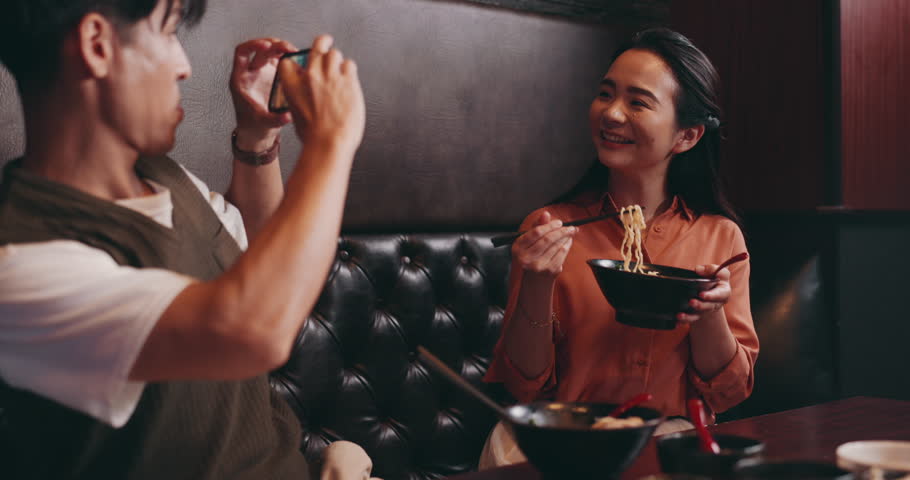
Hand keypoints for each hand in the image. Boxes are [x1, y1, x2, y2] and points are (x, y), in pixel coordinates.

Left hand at [229, 38, 296, 150]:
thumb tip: (287, 116)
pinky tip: (296, 59)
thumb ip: (275, 119)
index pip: (242, 53)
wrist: (257, 131)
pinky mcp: (272, 76)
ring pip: (270, 52)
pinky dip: (287, 57)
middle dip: (274, 45)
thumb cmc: (253, 125)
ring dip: (281, 48)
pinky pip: (279, 60)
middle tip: (288, 48)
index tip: (266, 45)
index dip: (253, 45)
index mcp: (240, 79)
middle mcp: (250, 73)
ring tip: (294, 51)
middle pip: (260, 50)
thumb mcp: (264, 123)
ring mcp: (262, 73)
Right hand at [278, 35, 364, 153]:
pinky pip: (349, 65)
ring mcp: (330, 75)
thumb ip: (301, 97)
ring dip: (337, 60)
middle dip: (322, 44)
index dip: (295, 60)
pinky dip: (349, 70)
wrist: (329, 142)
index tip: (301, 60)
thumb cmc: (313, 135)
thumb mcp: (296, 114)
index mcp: (292, 84)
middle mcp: (310, 75)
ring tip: (339, 67)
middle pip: (316, 48)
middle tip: (326, 43)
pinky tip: (349, 78)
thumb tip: (311, 93)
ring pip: (334, 54)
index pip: (288, 61)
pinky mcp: (348, 80)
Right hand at [512, 211, 576, 278]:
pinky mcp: (549, 270)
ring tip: (570, 233)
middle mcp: (526, 258)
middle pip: (548, 239)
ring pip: (557, 246)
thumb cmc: (531, 256)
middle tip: (570, 227)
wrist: (534, 279)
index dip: (549, 225)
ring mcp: (538, 266)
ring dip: (566, 237)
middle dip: (561, 231)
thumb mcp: (528, 241)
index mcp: (518, 248)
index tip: (558, 222)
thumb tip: (546, 214)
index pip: (536, 232)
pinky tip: (568, 242)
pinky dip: (567, 246)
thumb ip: (537, 226)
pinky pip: (562, 254)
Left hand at [677, 264, 731, 323]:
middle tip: (691, 302)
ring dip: (689, 316)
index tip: (702, 294)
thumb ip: (711, 269)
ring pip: (698, 315)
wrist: (710, 289)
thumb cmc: (714, 277)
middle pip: (709, 307)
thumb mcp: (717, 271)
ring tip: (680, 315)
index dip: (711, 296)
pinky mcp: (696, 314)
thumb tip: (698, 269)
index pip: (720, 294)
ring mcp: (705, 310)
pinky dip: (683, 321)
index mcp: (723, 292)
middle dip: (700, 305)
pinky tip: (676, 322)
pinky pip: (690, 320)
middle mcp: (715, 303)